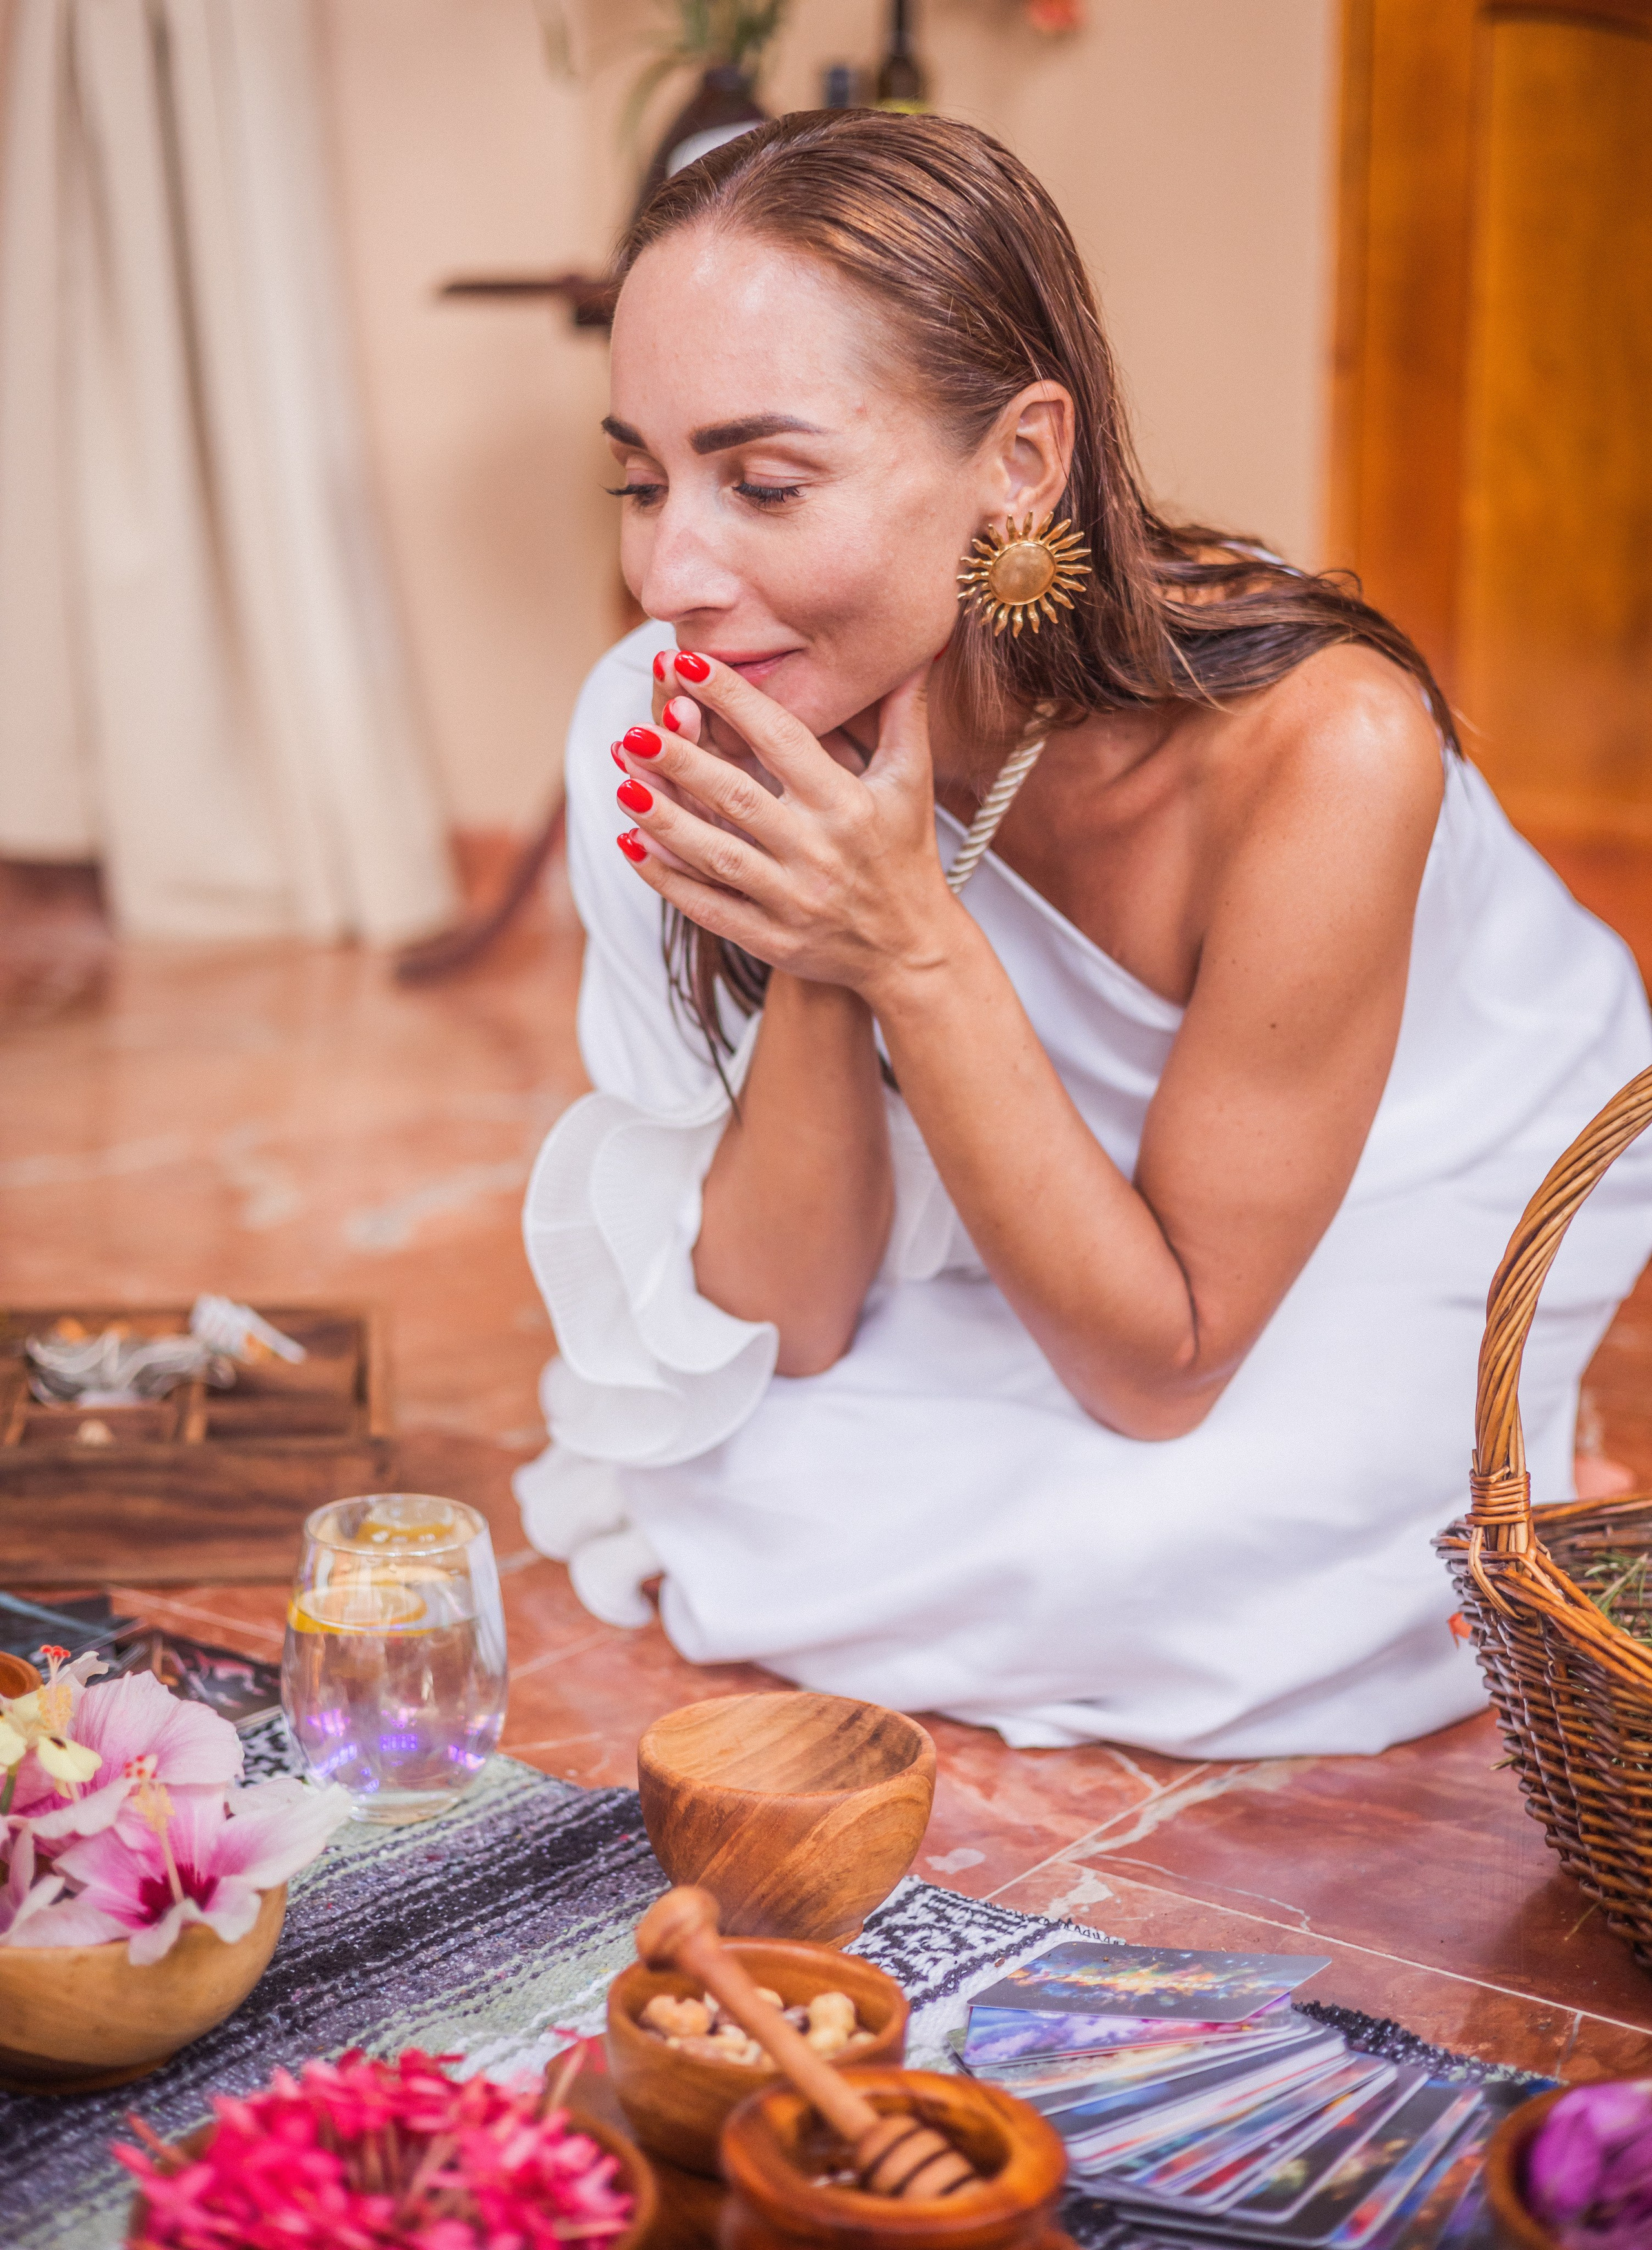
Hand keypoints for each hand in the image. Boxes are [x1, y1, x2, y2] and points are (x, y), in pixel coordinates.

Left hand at [613, 652, 966, 997]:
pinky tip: (630, 844)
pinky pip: (709, 907)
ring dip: (664, 820)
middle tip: (634, 730)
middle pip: (737, 798)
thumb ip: (904, 713)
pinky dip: (667, 879)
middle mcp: (819, 851)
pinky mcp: (772, 939)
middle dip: (682, 762)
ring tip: (622, 782)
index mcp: (846, 803)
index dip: (734, 698)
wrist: (911, 949)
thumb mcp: (911, 781)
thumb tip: (920, 645)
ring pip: (716, 855)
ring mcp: (793, 899)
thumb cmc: (906, 854)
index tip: (689, 664)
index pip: (782, 739)